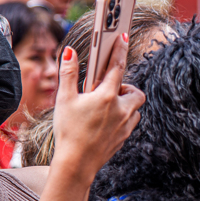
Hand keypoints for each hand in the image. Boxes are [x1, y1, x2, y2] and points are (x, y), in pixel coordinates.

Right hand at [52, 34, 145, 183]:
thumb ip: (68, 73)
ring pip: (135, 107)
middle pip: (135, 91)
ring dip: (125, 103)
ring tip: (105, 106)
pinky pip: (131, 121)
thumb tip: (69, 51)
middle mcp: (121, 109)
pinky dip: (124, 117)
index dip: (120, 50)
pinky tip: (106, 121)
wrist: (76, 164)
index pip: (117, 67)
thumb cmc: (68, 131)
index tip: (123, 37)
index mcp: (106, 96)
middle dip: (125, 87)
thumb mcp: (64, 100)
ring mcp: (126, 125)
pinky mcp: (125, 137)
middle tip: (107, 90)